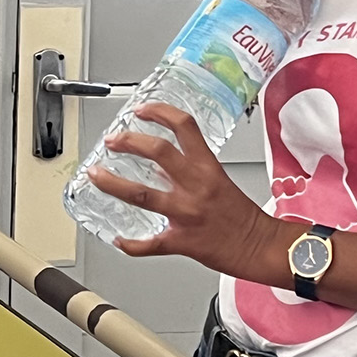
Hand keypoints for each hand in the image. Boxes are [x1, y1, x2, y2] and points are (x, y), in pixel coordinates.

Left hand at [90, 103, 291, 276]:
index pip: (184, 127)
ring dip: (113, 184)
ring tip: (97, 176)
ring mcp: (187, 213)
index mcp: (208, 168)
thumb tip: (159, 164)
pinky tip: (118, 239)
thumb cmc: (243, 216)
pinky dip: (131, 243)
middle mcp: (196, 186)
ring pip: (142, 194)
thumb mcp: (220, 181)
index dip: (160, 113)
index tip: (141, 110)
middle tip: (112, 140)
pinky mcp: (182, 241)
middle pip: (157, 152)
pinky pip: (149, 243)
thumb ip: (190, 171)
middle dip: (129, 141)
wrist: (260, 246)